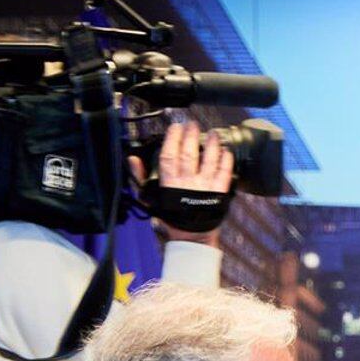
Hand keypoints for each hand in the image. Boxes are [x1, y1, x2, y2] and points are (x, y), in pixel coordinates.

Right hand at [129, 119, 233, 245]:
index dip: (172, 139)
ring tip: (213, 134)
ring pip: (208, 161)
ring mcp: (204, 187)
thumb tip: (133, 159)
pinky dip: (226, 161)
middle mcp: (187, 183)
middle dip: (191, 136)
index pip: (168, 156)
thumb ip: (140, 177)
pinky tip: (226, 151)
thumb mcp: (149, 198)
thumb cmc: (171, 215)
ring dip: (212, 145)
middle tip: (193, 124)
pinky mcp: (218, 193)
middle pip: (189, 154)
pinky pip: (224, 174)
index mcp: (169, 183)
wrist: (191, 236)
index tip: (175, 127)